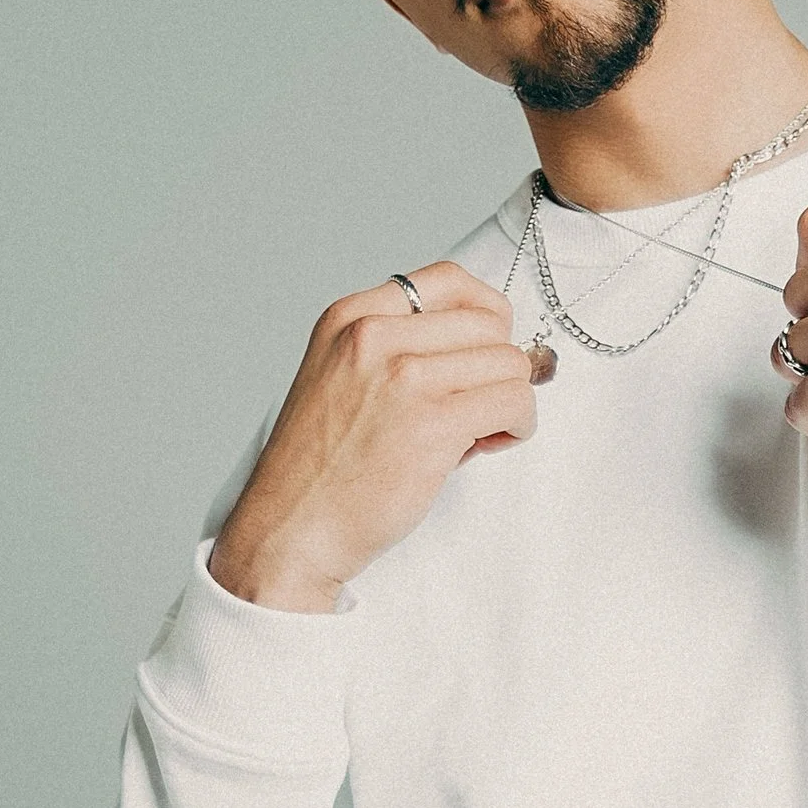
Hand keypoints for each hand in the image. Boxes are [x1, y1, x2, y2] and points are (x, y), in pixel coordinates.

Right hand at [209, 263, 549, 612]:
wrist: (291, 527)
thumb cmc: (322, 467)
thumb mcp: (343, 379)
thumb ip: (403, 352)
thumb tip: (493, 350)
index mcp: (350, 318)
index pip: (449, 280)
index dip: (486, 316)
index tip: (484, 352)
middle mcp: (374, 336)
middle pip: (489, 323)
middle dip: (500, 367)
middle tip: (481, 407)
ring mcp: (403, 376)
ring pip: (509, 363)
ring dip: (512, 401)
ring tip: (482, 432)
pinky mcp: (431, 423)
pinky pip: (513, 402)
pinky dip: (516, 427)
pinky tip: (489, 445)